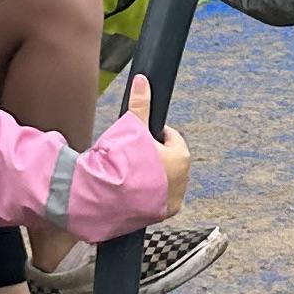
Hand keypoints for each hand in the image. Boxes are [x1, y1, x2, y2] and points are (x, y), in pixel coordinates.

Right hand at [132, 83, 192, 209]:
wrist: (110, 199)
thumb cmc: (124, 163)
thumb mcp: (132, 127)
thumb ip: (140, 104)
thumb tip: (142, 80)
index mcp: (181, 156)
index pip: (170, 137)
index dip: (152, 134)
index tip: (139, 137)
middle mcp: (183, 179)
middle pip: (168, 159)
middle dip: (152, 156)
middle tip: (132, 155)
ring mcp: (174, 198)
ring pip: (164, 180)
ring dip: (151, 175)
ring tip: (130, 173)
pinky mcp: (164, 214)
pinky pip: (158, 199)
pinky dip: (148, 194)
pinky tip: (133, 190)